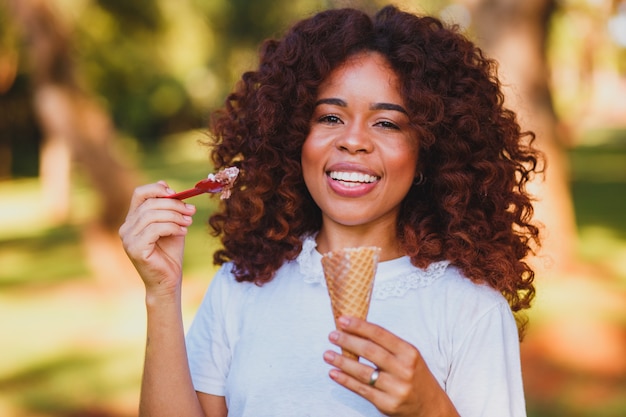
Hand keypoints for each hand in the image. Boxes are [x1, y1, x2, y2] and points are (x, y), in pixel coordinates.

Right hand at [119, 181, 195, 297]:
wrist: (168, 280)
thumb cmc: (170, 254)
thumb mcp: (172, 226)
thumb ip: (170, 209)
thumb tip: (174, 190)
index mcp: (133, 219)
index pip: (139, 194)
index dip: (157, 188)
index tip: (176, 193)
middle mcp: (126, 227)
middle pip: (150, 203)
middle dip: (174, 204)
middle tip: (191, 210)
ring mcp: (127, 238)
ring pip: (153, 215)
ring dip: (175, 216)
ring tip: (189, 222)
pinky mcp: (134, 248)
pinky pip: (155, 229)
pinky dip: (172, 227)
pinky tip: (183, 232)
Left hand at [323, 316, 459, 416]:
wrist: (430, 407)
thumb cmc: (414, 376)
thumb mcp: (408, 357)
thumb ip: (386, 345)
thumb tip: (356, 330)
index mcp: (409, 352)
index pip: (380, 334)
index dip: (359, 326)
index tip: (342, 320)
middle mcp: (404, 369)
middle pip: (370, 351)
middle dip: (348, 342)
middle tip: (332, 335)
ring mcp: (396, 388)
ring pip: (363, 372)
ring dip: (342, 362)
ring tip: (327, 354)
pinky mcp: (387, 404)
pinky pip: (361, 389)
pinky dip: (345, 380)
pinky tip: (334, 373)